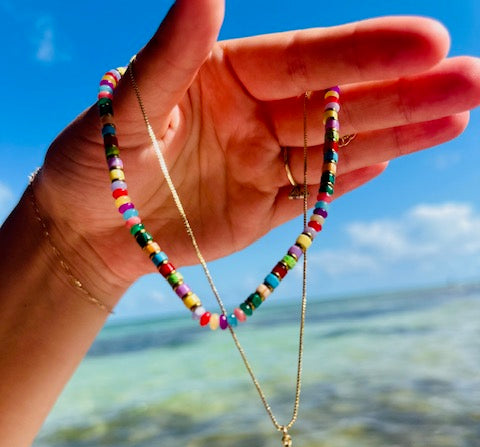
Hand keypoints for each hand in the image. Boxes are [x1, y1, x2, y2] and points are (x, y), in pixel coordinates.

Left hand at [34, 0, 479, 304]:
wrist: (89, 231)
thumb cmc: (94, 162)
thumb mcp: (127, 106)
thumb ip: (172, 53)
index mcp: (227, 74)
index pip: (307, 60)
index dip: (365, 53)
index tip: (429, 42)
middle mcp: (255, 114)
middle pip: (338, 101)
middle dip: (405, 94)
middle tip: (473, 82)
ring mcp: (264, 164)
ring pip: (337, 147)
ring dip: (397, 134)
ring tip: (457, 119)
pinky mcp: (262, 210)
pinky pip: (312, 195)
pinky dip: (348, 180)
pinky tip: (391, 160)